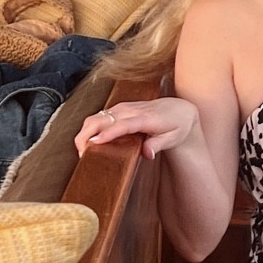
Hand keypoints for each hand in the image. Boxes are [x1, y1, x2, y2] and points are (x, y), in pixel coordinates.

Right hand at [74, 96, 200, 159]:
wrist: (179, 109)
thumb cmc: (177, 125)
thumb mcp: (173, 138)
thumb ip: (158, 145)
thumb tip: (147, 154)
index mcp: (144, 118)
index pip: (122, 125)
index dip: (107, 134)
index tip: (94, 143)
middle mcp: (131, 110)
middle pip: (101, 119)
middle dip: (86, 135)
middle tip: (82, 154)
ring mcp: (123, 108)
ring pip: (96, 117)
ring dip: (85, 132)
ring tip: (83, 150)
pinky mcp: (119, 108)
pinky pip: (99, 116)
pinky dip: (90, 128)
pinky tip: (89, 141)